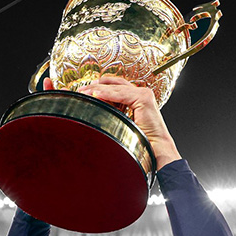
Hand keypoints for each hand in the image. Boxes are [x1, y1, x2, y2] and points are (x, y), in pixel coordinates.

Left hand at [43, 76, 181, 170]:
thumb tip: (94, 113)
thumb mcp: (122, 125)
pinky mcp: (143, 98)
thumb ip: (112, 115)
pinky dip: (106, 95)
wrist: (156, 151)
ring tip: (82, 92)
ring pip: (115, 88)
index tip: (84, 90)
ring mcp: (143, 94)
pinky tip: (94, 95)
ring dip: (96, 89)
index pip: (114, 87)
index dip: (98, 86)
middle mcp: (140, 93)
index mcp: (136, 98)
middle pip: (113, 84)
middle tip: (79, 90)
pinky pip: (120, 94)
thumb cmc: (141, 142)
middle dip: (94, 86)